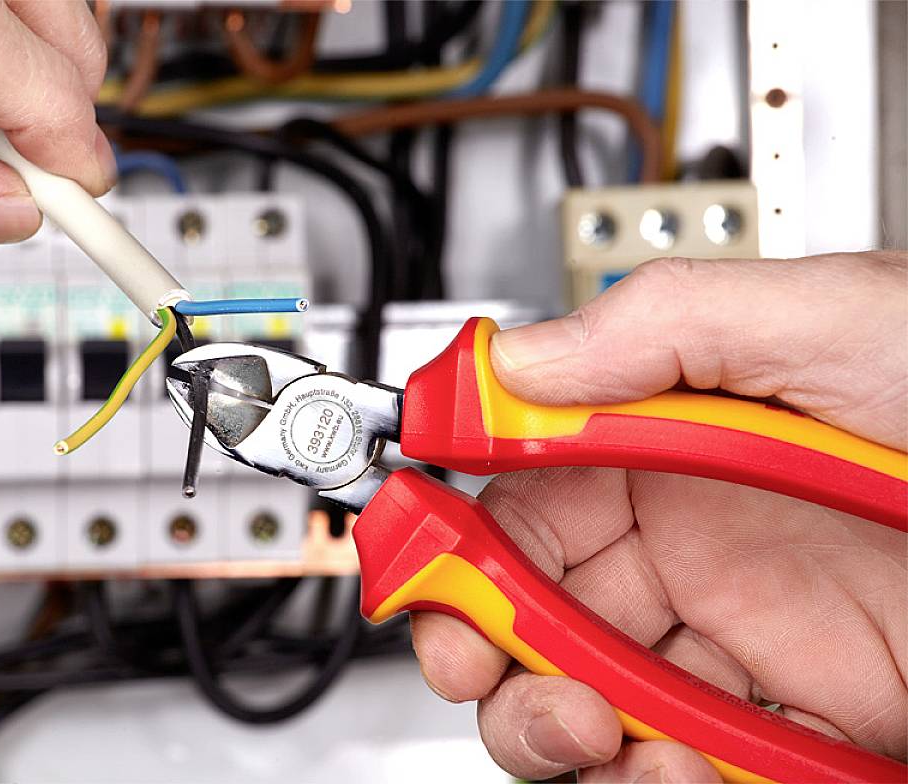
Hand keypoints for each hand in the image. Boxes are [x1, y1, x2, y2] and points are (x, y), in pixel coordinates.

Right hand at [410, 252, 907, 780]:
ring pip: (580, 700)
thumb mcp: (834, 317)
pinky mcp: (787, 730)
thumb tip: (514, 363)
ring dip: (552, 724)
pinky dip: (648, 779)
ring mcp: (733, 646)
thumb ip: (660, 324)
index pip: (518, 494)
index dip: (449, 526)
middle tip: (478, 655)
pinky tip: (669, 762)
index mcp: (673, 455)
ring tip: (588, 723)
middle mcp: (690, 551)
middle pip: (525, 609)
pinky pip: (677, 769)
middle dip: (476, 642)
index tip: (411, 555)